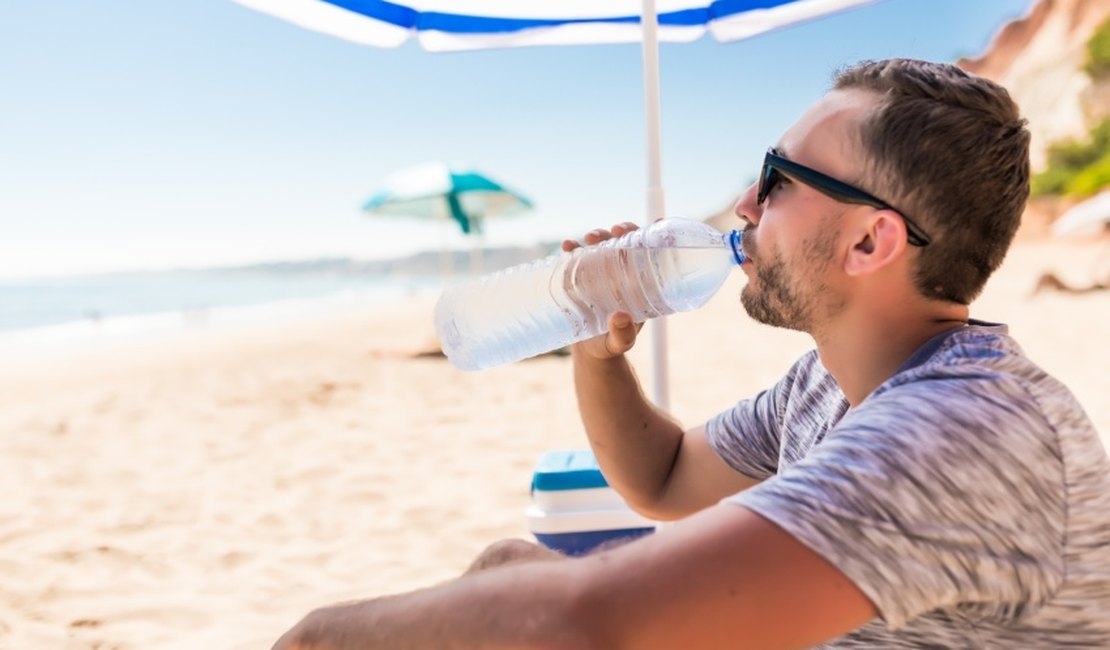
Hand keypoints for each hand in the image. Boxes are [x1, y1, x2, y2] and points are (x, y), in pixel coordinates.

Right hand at [562, 222, 644, 359]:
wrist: (588, 351)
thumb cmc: (610, 344)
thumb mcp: (619, 343)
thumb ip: (622, 335)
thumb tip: (619, 318)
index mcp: (640, 283)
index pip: (650, 252)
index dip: (653, 235)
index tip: (655, 223)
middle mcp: (621, 272)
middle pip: (626, 242)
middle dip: (622, 230)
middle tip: (615, 231)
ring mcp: (599, 272)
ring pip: (602, 244)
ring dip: (597, 234)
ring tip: (590, 238)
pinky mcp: (579, 275)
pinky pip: (577, 256)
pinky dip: (572, 247)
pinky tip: (567, 246)